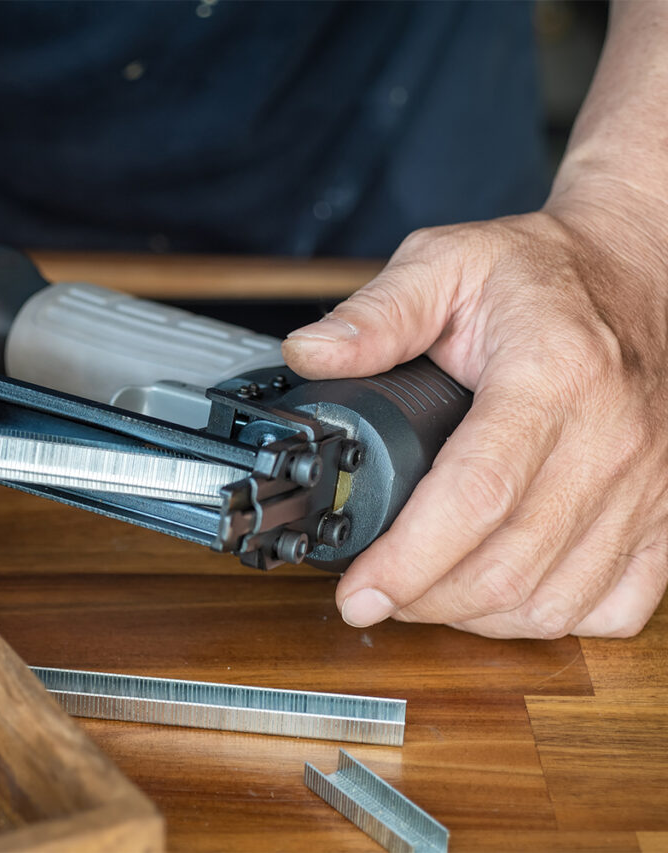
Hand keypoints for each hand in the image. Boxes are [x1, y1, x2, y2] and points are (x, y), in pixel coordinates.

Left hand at [283, 191, 667, 638]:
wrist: (640, 273)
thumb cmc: (540, 273)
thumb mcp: (447, 264)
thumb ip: (377, 314)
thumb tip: (308, 354)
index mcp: (552, 374)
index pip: (477, 495)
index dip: (409, 559)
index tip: (357, 591)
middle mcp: (611, 439)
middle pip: (509, 566)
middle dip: (424, 599)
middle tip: (373, 594)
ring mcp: (648, 484)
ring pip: (554, 601)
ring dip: (474, 617)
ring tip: (422, 594)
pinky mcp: (667, 514)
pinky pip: (612, 606)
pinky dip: (544, 619)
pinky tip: (498, 595)